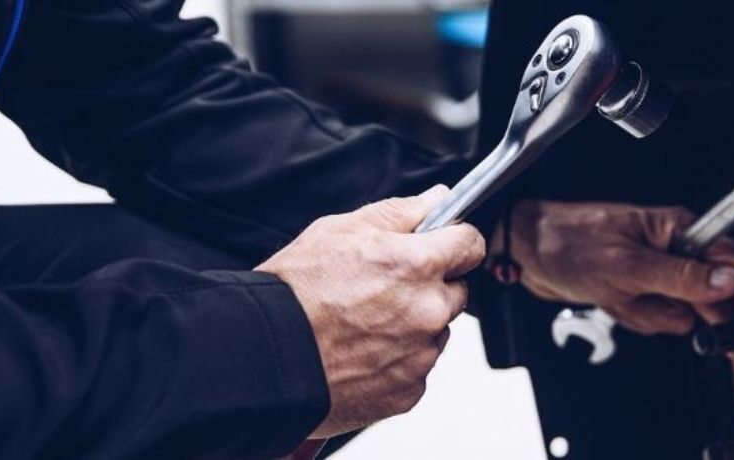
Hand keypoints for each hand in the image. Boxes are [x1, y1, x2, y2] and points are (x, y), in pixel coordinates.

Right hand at [257, 185, 485, 437]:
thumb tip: (437, 200)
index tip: (443, 245)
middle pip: (455, 291)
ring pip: (436, 331)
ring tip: (364, 324)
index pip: (470, 245)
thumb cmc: (294, 294)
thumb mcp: (340, 230)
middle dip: (430, 286)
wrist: (263, 358)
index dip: (454, 241)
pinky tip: (361, 353)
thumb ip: (400, 212)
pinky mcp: (409, 391)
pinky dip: (397, 361)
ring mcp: (421, 355)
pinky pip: (417, 368)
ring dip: (414, 325)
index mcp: (417, 265)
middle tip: (383, 289)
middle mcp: (428, 311)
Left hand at [508, 200, 733, 391]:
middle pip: (719, 296)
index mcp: (680, 230)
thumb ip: (681, 276)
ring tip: (625, 300)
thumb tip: (728, 283)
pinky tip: (617, 303)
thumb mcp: (626, 265)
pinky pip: (658, 318)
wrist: (527, 250)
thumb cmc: (568, 240)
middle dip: (722, 329)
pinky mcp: (644, 288)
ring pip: (685, 314)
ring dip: (656, 317)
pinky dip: (639, 318)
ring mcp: (660, 271)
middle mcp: (676, 248)